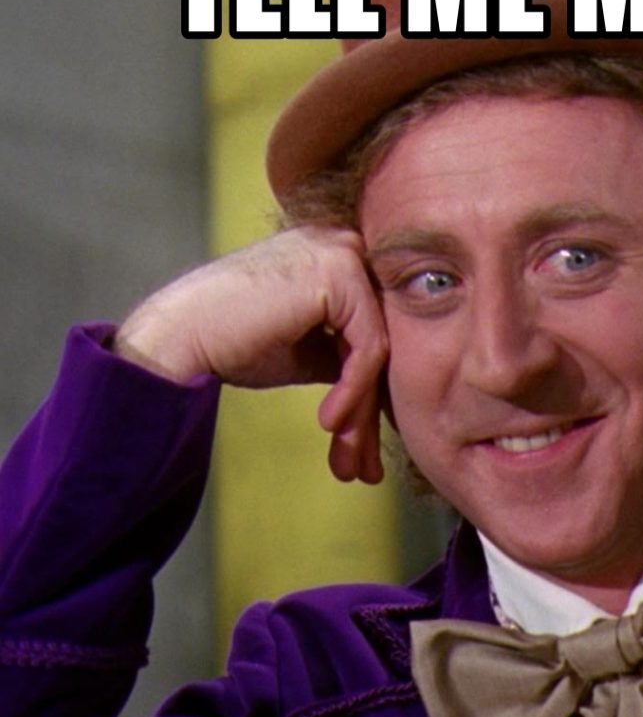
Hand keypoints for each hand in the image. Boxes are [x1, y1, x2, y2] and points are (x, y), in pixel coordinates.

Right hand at [115, 228, 387, 482]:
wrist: (179, 337)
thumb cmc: (234, 343)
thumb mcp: (308, 351)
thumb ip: (348, 355)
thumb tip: (388, 392)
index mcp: (338, 258)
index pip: (374, 333)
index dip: (369, 397)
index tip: (360, 452)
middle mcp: (346, 246)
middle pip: (382, 343)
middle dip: (370, 416)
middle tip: (362, 471)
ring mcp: (344, 252)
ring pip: (379, 351)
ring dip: (361, 415)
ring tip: (345, 462)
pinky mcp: (340, 270)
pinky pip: (367, 347)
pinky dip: (353, 391)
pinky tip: (329, 423)